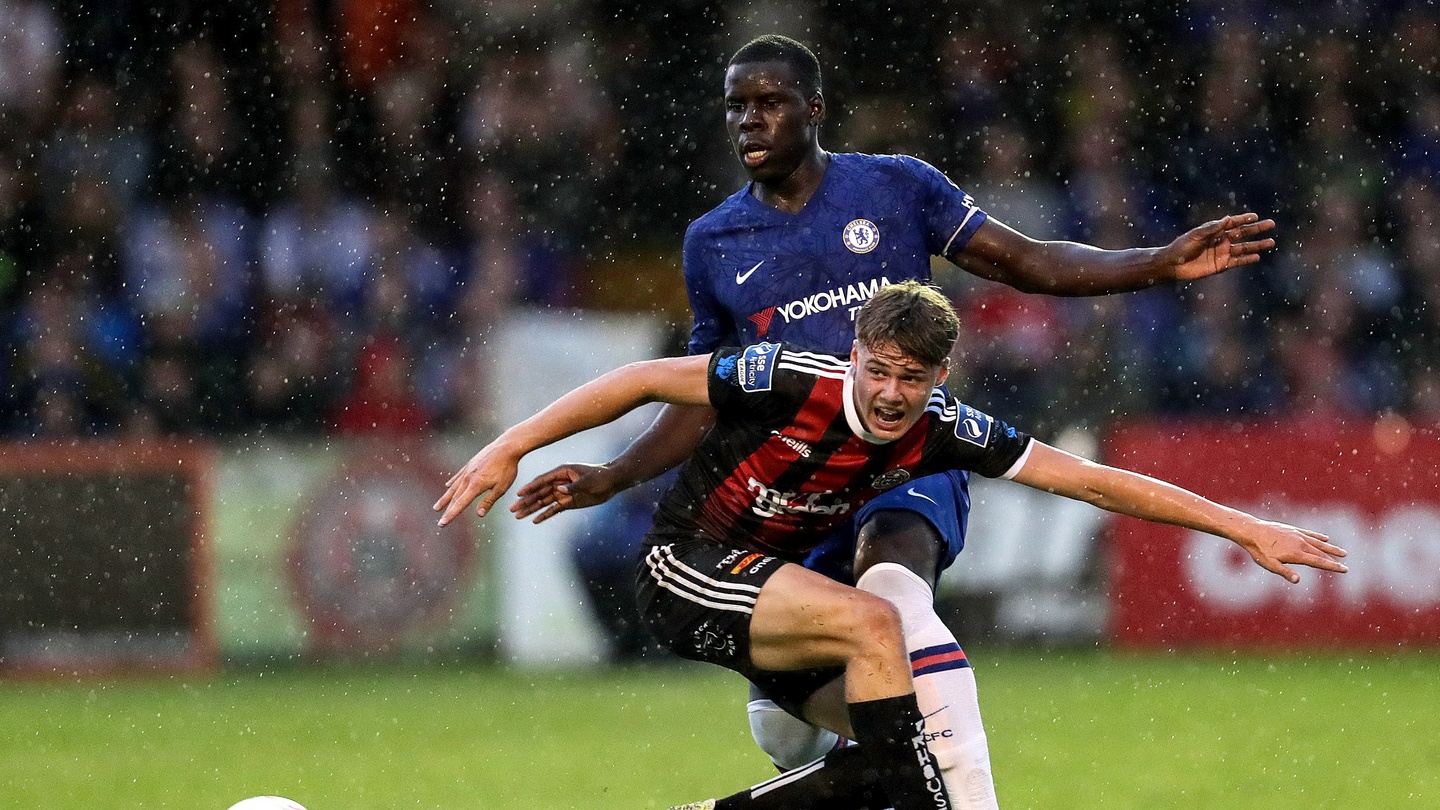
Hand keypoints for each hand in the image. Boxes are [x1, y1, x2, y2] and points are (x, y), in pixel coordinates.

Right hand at [433, 441, 521, 526]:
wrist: (507, 446)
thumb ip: (489, 501)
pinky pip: (458, 475)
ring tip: (437, 507)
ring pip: (453, 487)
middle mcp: (468, 478)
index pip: (460, 504)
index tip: (442, 524)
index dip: (450, 515)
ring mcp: (468, 470)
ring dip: (445, 498)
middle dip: (446, 510)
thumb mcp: (501, 488)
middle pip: (454, 498)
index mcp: (475, 486)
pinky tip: (447, 485)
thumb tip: (479, 515)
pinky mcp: (470, 463)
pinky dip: (452, 482)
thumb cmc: (507, 468)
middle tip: (439, 521)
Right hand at [512, 462, 622, 522]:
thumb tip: (559, 490)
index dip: (530, 487)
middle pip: (539, 493)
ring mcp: (563, 492)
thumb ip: (573, 486)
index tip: (519, 494)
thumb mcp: (588, 480)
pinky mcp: (568, 502)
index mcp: (562, 472)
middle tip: (512, 509)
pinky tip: (534, 520)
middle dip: (526, 501)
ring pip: (543, 502)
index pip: (542, 481)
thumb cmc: (601, 476)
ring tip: (518, 516)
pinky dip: (545, 515)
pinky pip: (553, 509)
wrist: (612, 482)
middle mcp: (559, 482)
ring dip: (531, 509)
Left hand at [1170, 212, 1276, 280]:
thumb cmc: (1182, 247)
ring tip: (1271, 242)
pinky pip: (1237, 261)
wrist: (1173, 264)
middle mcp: (1221, 240)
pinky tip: (1257, 256)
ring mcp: (1222, 252)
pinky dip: (1247, 259)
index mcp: (1215, 230)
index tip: (1256, 216)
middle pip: (1243, 233)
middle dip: (1257, 229)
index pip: (1233, 223)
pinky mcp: (1221, 265)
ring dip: (1257, 245)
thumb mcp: (1196, 235)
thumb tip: (1228, 219)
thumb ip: (1212, 228)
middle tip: (1271, 224)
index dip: (1244, 219)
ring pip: (1244, 248)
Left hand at [1233, 519, 1347, 582]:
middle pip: (1321, 553)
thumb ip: (1285, 572)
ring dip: (1330, 548)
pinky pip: (1309, 533)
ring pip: (1318, 542)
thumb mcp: (1270, 565)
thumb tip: (1298, 580)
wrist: (1252, 530)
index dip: (1332, 566)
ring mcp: (1297, 535)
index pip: (1319, 562)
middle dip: (1334, 560)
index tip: (1344, 569)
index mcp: (1297, 554)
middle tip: (1345, 565)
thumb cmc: (1259, 551)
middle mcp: (1300, 543)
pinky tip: (1325, 538)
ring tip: (1342, 552)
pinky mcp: (1293, 529)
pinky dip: (1318, 536)